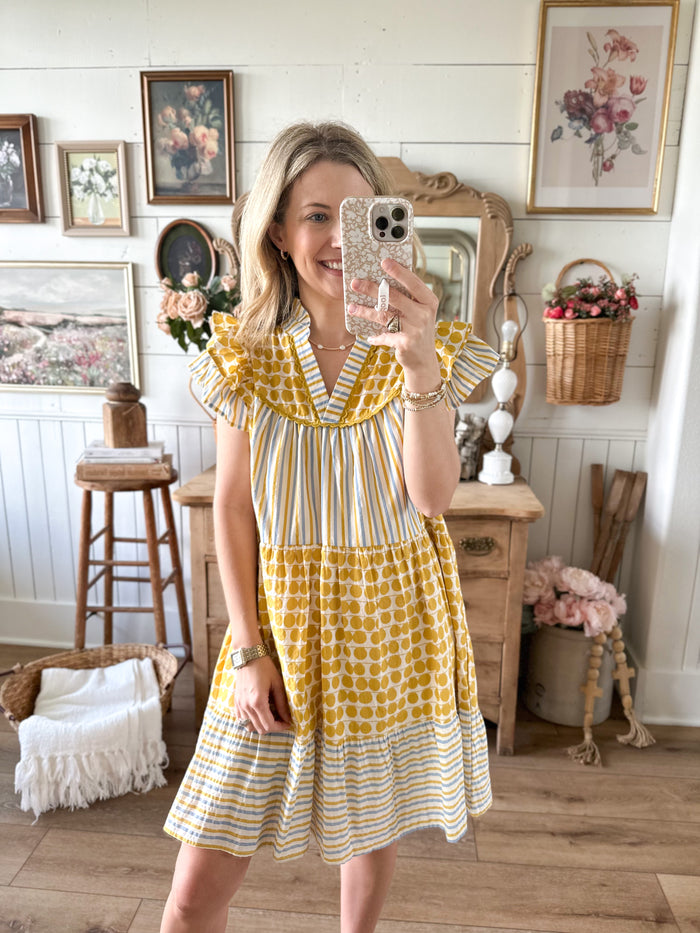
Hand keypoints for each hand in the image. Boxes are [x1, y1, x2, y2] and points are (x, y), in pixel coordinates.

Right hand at [233, 655, 291, 733]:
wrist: (248, 656)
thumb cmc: (265, 667)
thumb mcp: (277, 684)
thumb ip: (282, 703)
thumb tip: (288, 718)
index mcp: (258, 702)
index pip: (269, 725)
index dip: (280, 727)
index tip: (288, 723)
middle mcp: (247, 706)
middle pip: (260, 729)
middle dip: (273, 727)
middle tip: (281, 720)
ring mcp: (240, 705)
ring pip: (250, 727)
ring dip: (261, 725)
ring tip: (270, 717)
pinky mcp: (236, 702)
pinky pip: (242, 720)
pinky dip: (251, 721)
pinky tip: (259, 714)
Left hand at [348, 258, 441, 389]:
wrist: (424, 360)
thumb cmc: (418, 330)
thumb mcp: (419, 312)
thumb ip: (407, 298)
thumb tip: (382, 281)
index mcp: (429, 301)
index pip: (413, 282)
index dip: (398, 271)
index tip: (384, 261)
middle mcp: (424, 313)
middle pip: (394, 297)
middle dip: (372, 289)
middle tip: (355, 283)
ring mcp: (416, 328)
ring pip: (384, 315)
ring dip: (365, 311)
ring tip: (351, 307)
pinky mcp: (406, 343)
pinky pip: (385, 335)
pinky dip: (376, 337)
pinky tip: (369, 336)